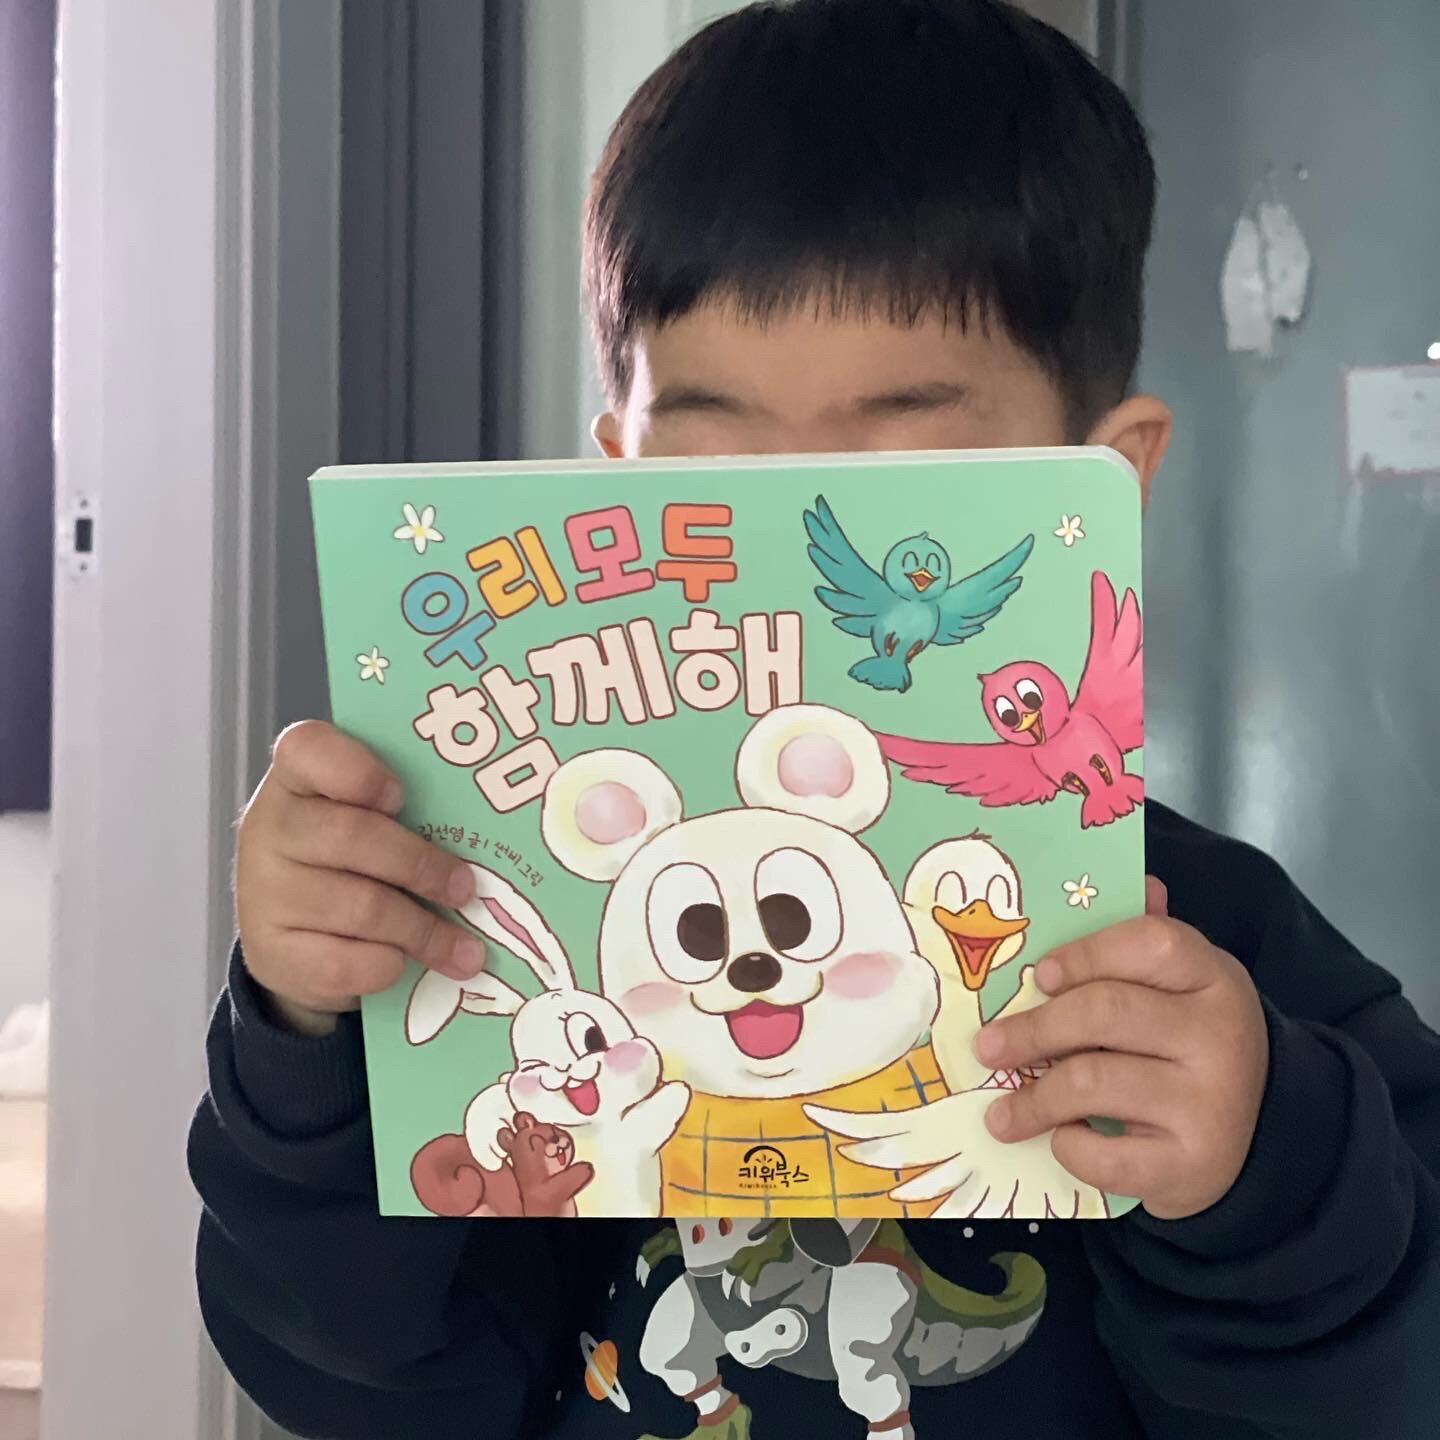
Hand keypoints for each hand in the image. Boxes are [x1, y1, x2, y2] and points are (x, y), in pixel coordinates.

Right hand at [235, 721, 485, 1034]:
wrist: (293, 939)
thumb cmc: (349, 861)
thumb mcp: (366, 821)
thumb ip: (405, 812)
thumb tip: (489, 834)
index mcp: (296, 778)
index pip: (308, 748)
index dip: (357, 769)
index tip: (401, 795)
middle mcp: (269, 828)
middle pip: (354, 837)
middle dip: (422, 866)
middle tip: (467, 888)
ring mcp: (264, 893)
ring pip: (363, 908)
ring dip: (425, 931)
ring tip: (467, 948)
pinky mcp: (274, 954)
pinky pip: (348, 963)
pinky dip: (389, 966)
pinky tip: (408, 965)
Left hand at [973, 877, 1268, 1219]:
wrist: (1256, 1136)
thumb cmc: (1187, 1046)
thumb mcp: (1180, 988)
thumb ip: (1145, 941)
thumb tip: (1137, 879)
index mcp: (1214, 977)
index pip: (1150, 942)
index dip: (1086, 954)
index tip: (1039, 976)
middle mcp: (1221, 1036)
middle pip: (1106, 1012)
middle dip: (1034, 1029)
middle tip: (987, 1046)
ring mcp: (1211, 1104)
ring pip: (1096, 1082)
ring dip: (1034, 1097)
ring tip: (1000, 1112)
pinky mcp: (1194, 1165)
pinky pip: (1110, 1155)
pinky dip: (1071, 1148)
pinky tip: (1059, 1140)